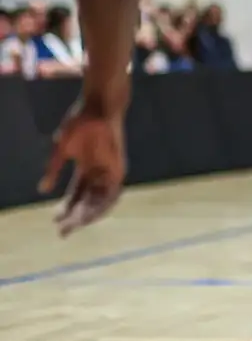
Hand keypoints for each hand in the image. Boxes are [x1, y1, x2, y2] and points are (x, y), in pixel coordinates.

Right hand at [38, 100, 127, 237]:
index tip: (54, 223)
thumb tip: (43, 190)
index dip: (65, 210)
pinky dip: (104, 204)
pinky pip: (113, 192)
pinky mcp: (118, 168)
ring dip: (88, 214)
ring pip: (100, 201)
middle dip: (75, 217)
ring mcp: (109, 172)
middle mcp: (98, 174)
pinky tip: (92, 214)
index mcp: (85, 170)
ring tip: (75, 225)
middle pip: (87, 202)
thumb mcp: (61, 149)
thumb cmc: (79, 124)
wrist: (98, 109)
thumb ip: (54, 169)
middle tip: (63, 231)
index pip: (75, 196)